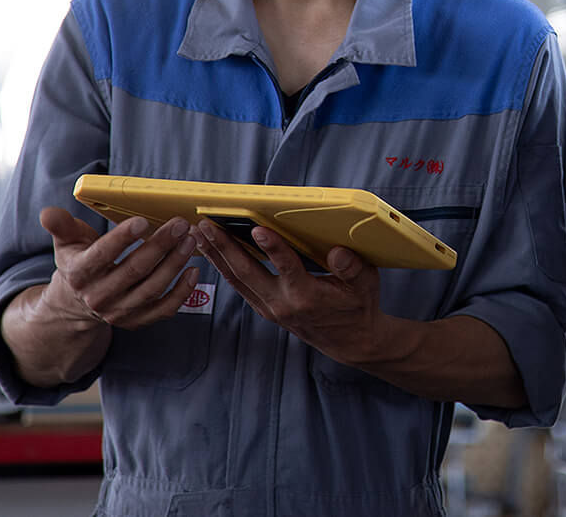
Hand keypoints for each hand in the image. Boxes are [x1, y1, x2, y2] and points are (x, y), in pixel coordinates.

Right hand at [39, 206, 200, 330]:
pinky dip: (182, 292)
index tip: (142, 220)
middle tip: (180, 224)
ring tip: (190, 240)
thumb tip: (48, 213)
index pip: (101, 255)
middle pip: (134, 270)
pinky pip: (163, 309)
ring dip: (175, 264)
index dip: (122, 238)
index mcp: (79, 274)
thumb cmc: (78, 263)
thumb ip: (60, 226)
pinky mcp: (136, 321)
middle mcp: (98, 296)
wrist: (77, 303)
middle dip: (160, 245)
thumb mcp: (66, 243)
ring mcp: (119, 311)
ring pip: (152, 288)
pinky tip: (194, 270)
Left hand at [192, 219, 387, 365]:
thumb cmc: (358, 306)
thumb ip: (353, 268)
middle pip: (247, 273)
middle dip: (225, 247)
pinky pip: (239, 286)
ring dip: (216, 255)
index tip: (257, 228)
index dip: (273, 248)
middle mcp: (283, 304)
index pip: (287, 268)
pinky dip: (222, 267)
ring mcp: (270, 308)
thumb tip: (338, 252)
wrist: (349, 341)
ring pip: (236, 280)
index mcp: (308, 296)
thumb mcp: (366, 285)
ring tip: (199, 232)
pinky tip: (211, 251)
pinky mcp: (264, 308)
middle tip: (207, 223)